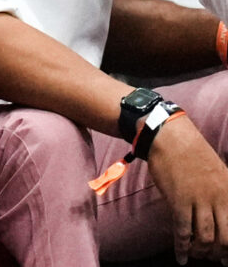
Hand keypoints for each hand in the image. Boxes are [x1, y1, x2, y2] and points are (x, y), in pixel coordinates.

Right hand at [147, 115, 227, 264]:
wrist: (168, 136)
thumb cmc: (191, 152)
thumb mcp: (219, 171)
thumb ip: (224, 192)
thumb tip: (223, 212)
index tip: (227, 256)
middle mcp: (219, 199)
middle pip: (225, 238)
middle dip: (219, 253)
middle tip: (214, 258)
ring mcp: (199, 200)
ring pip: (206, 238)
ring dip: (201, 252)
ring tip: (196, 254)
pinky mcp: (178, 201)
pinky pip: (183, 231)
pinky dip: (182, 248)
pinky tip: (181, 257)